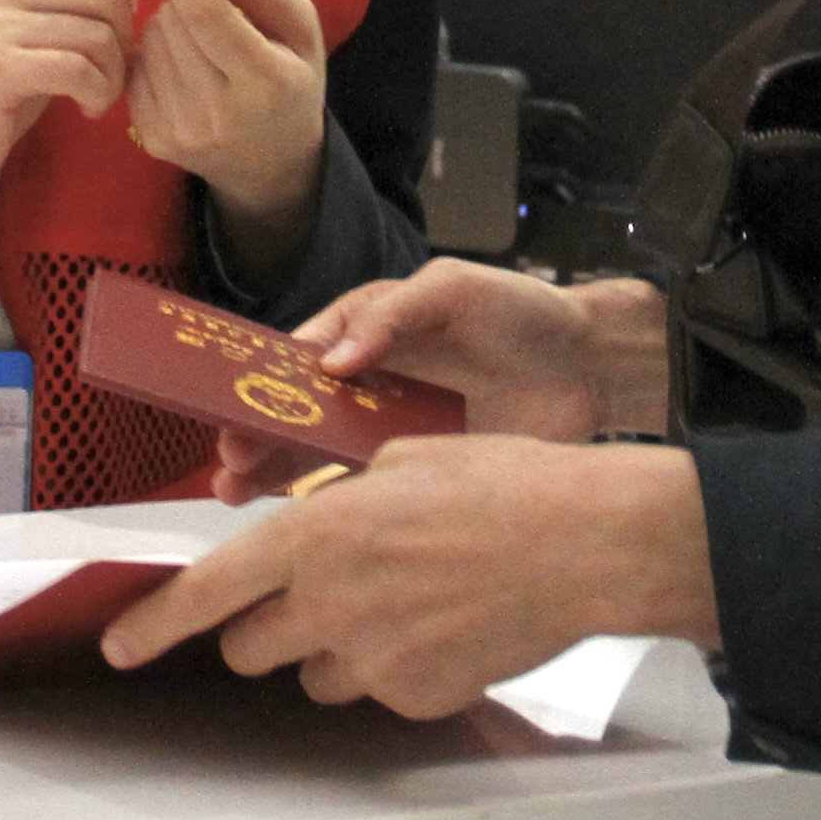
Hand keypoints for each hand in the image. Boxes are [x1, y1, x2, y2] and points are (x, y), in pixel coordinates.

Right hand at [0, 0, 136, 204]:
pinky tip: (88, 106)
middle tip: (111, 63)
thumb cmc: (0, 77)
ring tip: (99, 91)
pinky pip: (79, 69)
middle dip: (125, 30)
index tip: (118, 2)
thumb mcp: (43, 18)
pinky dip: (98, 93)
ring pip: (98, 32)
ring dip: (114, 73)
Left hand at [102, 438, 718, 715]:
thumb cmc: (505, 486)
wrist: (585, 542)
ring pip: (314, 675)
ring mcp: (374, 660)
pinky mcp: (418, 696)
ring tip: (399, 605)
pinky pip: (380, 690)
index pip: (204, 595)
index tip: (120, 645)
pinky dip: (396, 665)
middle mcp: (330, 604)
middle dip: (266, 626)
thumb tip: (317, 532)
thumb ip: (338, 506)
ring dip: (332, 649)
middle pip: (250, 647)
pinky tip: (444, 626)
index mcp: (315, 535)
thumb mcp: (400, 463)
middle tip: (313, 596)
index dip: (152, 625)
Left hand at [118, 0, 328, 264]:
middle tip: (214, 17)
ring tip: (202, 48)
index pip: (205, 10)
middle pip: (173, 20)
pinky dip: (153, 56)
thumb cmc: (292, 83)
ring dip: (169, 27)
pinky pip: (134, 67)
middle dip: (186, 0)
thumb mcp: (302, 30)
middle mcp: (217, 111)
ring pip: (149, 39)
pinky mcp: (152, 139)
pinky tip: (182, 70)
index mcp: (263, 80)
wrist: (271, 166)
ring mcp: (180, 130)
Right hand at [226, 267, 671, 501]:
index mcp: (367, 333)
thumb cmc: (522, 310)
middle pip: (296, 415)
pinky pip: (366, 494)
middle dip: (256, 437)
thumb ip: (394, 314)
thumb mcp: (453, 288)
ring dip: (277, 477)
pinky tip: (304, 531)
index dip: (261, 384)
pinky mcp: (421, 474)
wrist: (590, 367)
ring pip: (319, 458)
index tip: (233, 411)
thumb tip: (332, 361)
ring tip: (240, 498)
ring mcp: (393, 434)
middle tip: (230, 466)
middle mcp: (370, 387)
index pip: (298, 359)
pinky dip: (333, 513)